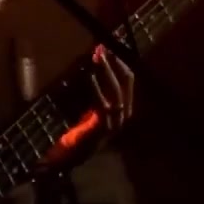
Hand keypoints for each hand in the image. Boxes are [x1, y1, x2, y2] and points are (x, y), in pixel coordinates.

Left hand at [39, 44, 135, 168]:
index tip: (108, 47)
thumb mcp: (94, 110)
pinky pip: (103, 105)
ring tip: (99, 57)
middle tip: (103, 47)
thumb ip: (99, 92)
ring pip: (117, 92)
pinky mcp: (104, 128)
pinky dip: (97, 89)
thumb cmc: (83, 132)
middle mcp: (124, 115)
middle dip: (115, 63)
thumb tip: (96, 65)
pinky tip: (90, 76)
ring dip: (107, 72)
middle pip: (126, 83)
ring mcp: (116, 122)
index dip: (119, 62)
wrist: (74, 157)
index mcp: (125, 108)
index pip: (129, 80)